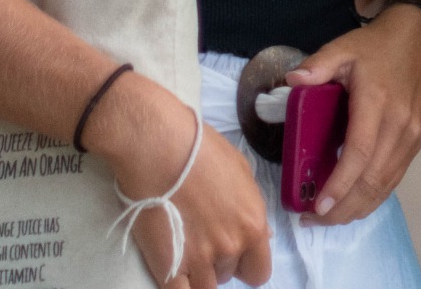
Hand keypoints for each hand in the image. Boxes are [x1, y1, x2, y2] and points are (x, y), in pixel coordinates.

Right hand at [86, 70, 271, 287]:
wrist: (158, 146)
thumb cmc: (200, 149)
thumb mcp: (241, 171)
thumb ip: (251, 208)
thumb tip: (262, 234)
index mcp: (253, 224)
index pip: (260, 271)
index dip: (246, 263)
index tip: (234, 253)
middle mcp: (231, 246)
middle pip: (228, 275)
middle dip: (218, 262)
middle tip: (201, 239)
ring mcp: (199, 259)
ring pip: (205, 287)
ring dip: (197, 273)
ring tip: (184, 248)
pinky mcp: (168, 265)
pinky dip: (178, 285)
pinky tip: (172, 268)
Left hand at [282, 2, 420, 224]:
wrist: (420, 39)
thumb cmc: (377, 46)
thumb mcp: (344, 47)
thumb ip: (319, 63)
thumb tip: (292, 80)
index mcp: (377, 104)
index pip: (358, 154)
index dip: (339, 185)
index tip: (317, 206)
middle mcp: (399, 127)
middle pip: (371, 179)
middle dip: (343, 208)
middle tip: (313, 220)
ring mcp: (411, 137)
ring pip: (385, 184)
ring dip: (358, 208)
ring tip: (329, 219)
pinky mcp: (416, 142)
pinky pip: (395, 178)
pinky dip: (374, 197)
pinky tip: (355, 205)